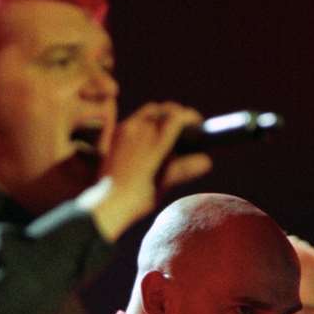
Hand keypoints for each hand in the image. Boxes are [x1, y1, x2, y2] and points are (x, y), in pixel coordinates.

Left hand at [80, 102, 211, 240]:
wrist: (106, 204)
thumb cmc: (137, 198)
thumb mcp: (163, 184)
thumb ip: (184, 169)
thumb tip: (207, 161)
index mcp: (154, 141)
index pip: (177, 117)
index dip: (191, 117)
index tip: (199, 124)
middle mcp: (138, 129)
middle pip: (164, 109)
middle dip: (177, 114)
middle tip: (186, 127)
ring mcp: (125, 130)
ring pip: (148, 111)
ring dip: (161, 116)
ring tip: (168, 131)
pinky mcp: (115, 135)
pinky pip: (134, 119)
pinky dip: (147, 121)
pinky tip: (150, 138)